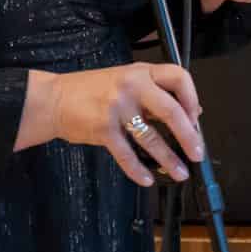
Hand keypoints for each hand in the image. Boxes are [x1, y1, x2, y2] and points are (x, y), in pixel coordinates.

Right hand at [34, 61, 204, 186]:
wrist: (52, 100)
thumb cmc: (91, 90)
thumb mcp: (125, 79)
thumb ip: (154, 92)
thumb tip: (190, 112)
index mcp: (141, 72)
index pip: (178, 77)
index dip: (192, 98)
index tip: (196, 118)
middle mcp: (132, 87)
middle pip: (170, 112)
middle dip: (188, 136)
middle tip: (197, 152)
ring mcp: (117, 108)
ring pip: (151, 138)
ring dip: (168, 159)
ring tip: (180, 172)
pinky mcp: (103, 130)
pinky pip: (126, 154)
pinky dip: (138, 170)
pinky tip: (147, 178)